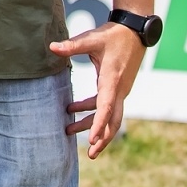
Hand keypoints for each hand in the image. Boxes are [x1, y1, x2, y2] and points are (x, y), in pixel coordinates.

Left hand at [48, 22, 145, 158]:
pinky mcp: (117, 87)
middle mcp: (119, 90)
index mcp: (112, 80)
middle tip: (91, 154)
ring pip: (110, 116)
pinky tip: (73, 111)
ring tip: (70, 132)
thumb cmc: (113, 35)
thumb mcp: (92, 39)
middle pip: (113, 121)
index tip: (93, 139)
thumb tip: (52, 47)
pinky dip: (92, 112)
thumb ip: (72, 46)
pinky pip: (106, 106)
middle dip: (102, 138)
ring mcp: (119, 90)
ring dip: (93, 126)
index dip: (99, 124)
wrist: (135, 31)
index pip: (107, 107)